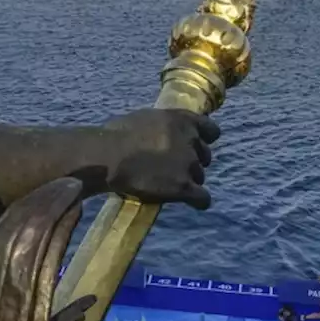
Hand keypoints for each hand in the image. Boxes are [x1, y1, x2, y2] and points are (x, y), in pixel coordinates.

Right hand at [103, 108, 219, 209]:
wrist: (108, 156)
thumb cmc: (116, 136)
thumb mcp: (145, 119)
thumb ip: (162, 125)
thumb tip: (162, 133)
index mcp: (182, 120)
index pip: (211, 130)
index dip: (204, 140)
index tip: (194, 146)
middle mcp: (190, 140)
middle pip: (205, 155)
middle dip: (192, 162)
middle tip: (173, 169)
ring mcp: (189, 164)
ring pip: (200, 176)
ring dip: (189, 181)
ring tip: (169, 185)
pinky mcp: (183, 186)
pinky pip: (202, 198)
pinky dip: (198, 201)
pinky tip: (189, 202)